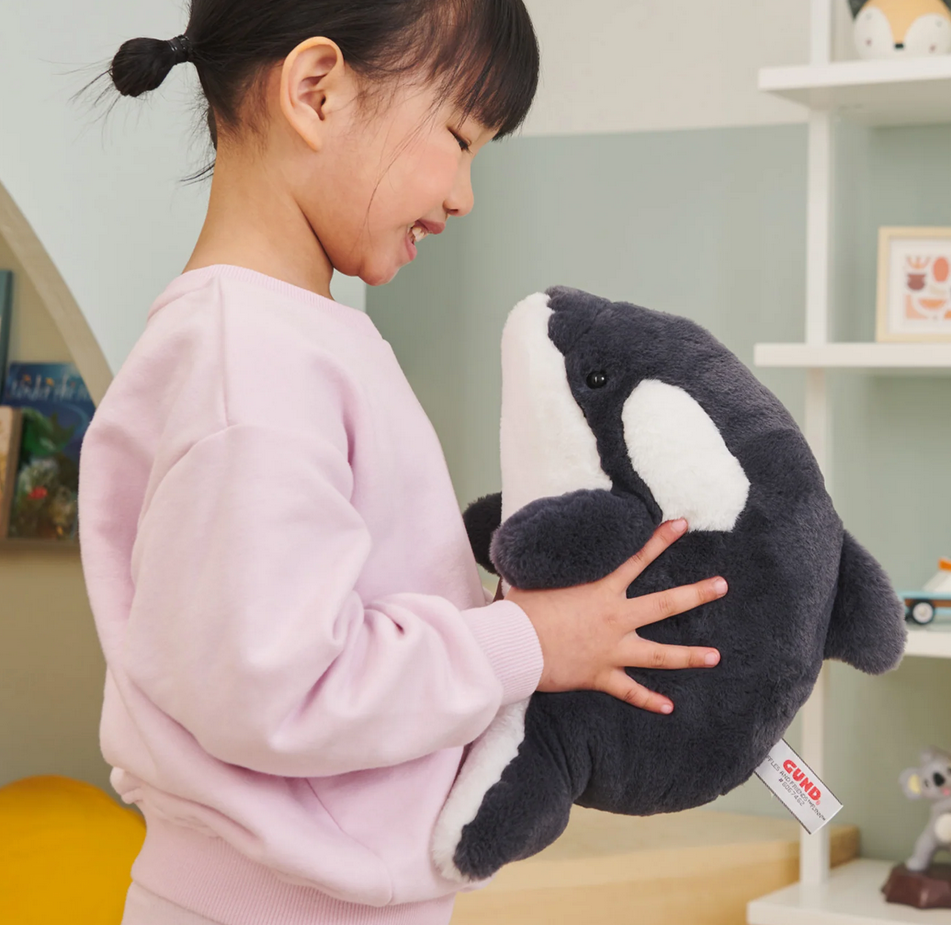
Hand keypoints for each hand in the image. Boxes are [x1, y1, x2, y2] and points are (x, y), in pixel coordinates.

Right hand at [503, 519, 725, 713]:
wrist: (515, 645)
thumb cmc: (521, 608)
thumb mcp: (536, 577)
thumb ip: (551, 566)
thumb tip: (541, 546)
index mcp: (601, 590)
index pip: (638, 559)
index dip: (661, 540)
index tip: (682, 524)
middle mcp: (615, 619)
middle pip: (665, 604)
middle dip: (696, 594)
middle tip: (722, 586)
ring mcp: (611, 650)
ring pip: (659, 654)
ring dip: (689, 656)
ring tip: (715, 657)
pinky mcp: (600, 676)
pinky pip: (630, 692)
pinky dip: (649, 701)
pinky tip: (668, 707)